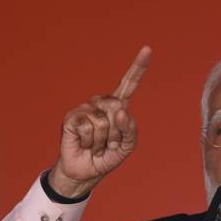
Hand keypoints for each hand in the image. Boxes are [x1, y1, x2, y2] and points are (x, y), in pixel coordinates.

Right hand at [49, 46, 151, 197]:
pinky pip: (87, 126)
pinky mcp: (72, 117)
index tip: (148, 50)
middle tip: (110, 142)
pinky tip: (85, 144)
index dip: (138, 67)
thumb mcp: (127, 146)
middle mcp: (101, 103)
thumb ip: (131, 130)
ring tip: (97, 145)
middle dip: (117, 131)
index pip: (129, 84)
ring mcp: (86, 108)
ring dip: (103, 140)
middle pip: (118, 107)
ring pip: (104, 121)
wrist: (87, 171)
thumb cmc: (108, 156)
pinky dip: (90, 141)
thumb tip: (122, 111)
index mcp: (118, 106)